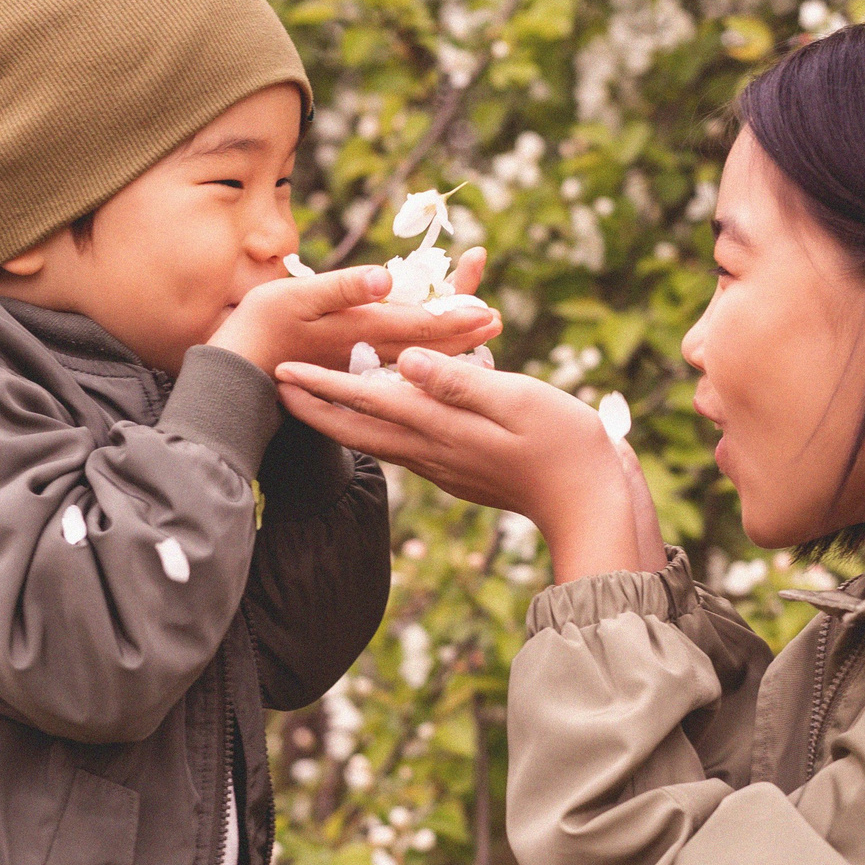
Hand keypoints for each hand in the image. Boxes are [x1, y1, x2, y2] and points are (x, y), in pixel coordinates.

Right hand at [210, 249, 498, 374]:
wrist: (229, 380)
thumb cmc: (256, 330)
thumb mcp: (295, 298)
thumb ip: (343, 288)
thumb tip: (387, 277)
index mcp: (362, 331)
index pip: (422, 324)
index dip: (457, 316)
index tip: (490, 311)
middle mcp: (367, 354)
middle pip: (425, 342)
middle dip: (461, 329)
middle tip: (495, 320)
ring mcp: (357, 367)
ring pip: (411, 356)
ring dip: (443, 345)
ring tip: (473, 337)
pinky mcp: (343, 374)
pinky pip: (390, 367)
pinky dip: (413, 359)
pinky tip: (424, 360)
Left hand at [273, 346, 659, 581]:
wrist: (589, 503)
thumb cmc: (564, 444)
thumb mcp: (517, 400)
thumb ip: (459, 381)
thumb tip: (406, 361)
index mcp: (443, 428)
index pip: (369, 401)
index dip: (323, 384)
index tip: (282, 370)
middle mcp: (434, 451)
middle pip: (360, 428)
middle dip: (315, 406)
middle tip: (275, 386)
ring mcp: (445, 466)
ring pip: (380, 440)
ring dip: (341, 419)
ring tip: (313, 402)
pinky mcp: (460, 473)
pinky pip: (407, 446)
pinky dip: (380, 428)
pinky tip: (378, 420)